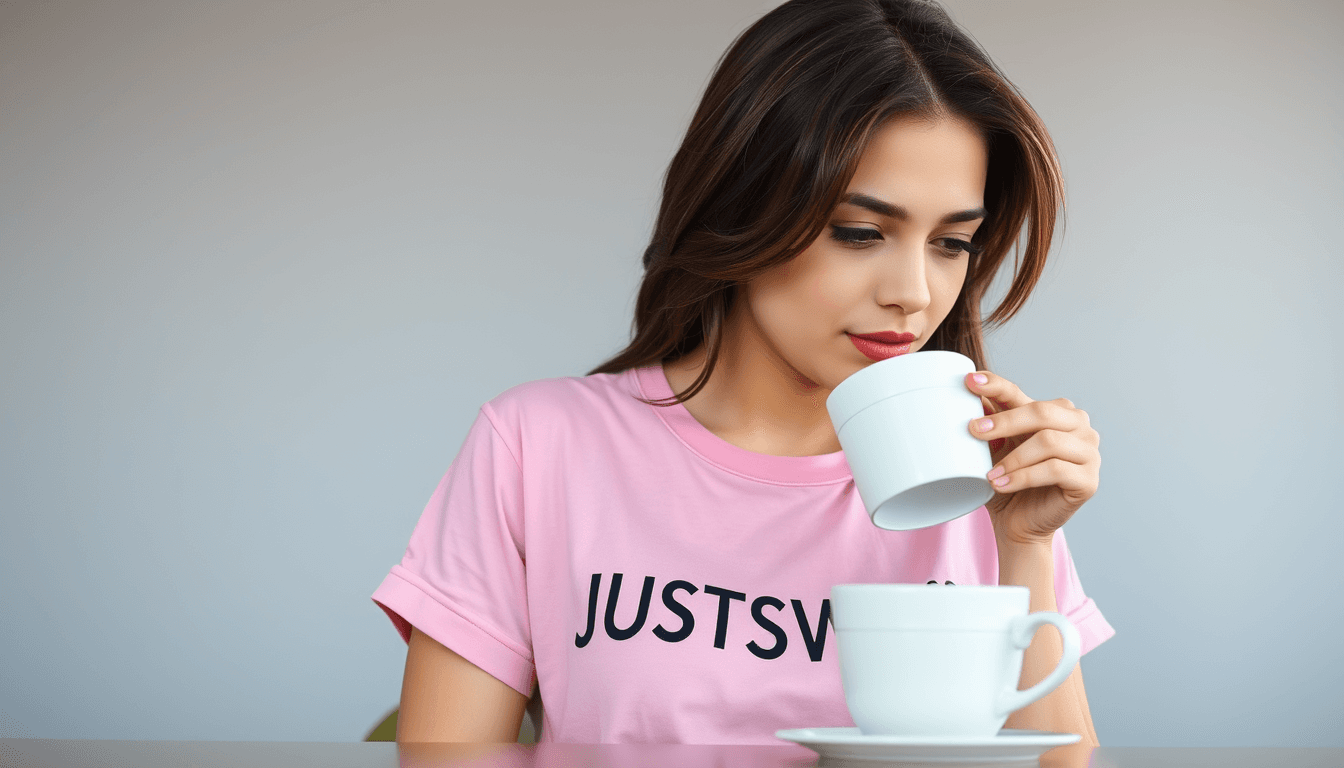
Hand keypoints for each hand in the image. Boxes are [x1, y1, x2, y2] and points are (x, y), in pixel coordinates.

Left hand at [964, 371, 1100, 546]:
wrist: (1018, 524)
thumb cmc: (1007, 482)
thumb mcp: (994, 449)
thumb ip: (988, 422)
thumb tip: (968, 393)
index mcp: (1053, 412)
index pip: (1021, 393)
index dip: (996, 385)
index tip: (970, 381)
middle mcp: (1077, 426)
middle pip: (1041, 412)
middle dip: (1005, 421)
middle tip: (974, 431)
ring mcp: (1088, 452)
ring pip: (1048, 441)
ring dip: (1013, 458)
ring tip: (989, 474)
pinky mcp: (1089, 480)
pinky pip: (1055, 470)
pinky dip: (1023, 477)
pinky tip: (1001, 484)